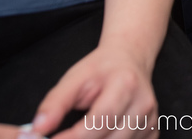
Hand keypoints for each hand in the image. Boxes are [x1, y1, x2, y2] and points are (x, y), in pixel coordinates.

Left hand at [30, 46, 156, 138]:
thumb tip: (37, 129)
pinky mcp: (153, 131)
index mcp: (125, 84)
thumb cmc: (101, 69)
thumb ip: (56, 103)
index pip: (99, 120)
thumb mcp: (74, 78)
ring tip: (80, 135)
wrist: (129, 60)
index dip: (74, 137)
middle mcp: (144, 103)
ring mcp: (151, 119)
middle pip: (110, 138)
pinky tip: (101, 136)